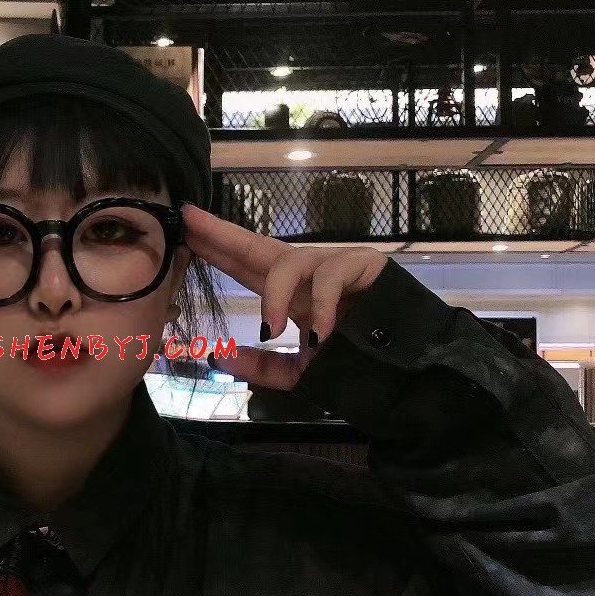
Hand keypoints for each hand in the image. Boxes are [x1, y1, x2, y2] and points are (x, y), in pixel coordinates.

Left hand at [182, 203, 387, 390]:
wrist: (410, 376)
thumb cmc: (358, 369)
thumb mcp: (299, 373)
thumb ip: (262, 366)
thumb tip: (219, 355)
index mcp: (292, 295)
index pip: (247, 265)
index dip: (217, 247)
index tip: (184, 230)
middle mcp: (309, 275)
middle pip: (258, 246)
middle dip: (222, 233)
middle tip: (188, 219)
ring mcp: (336, 266)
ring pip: (291, 261)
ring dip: (275, 294)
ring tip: (272, 330)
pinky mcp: (366, 264)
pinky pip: (333, 275)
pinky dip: (322, 304)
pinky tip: (318, 331)